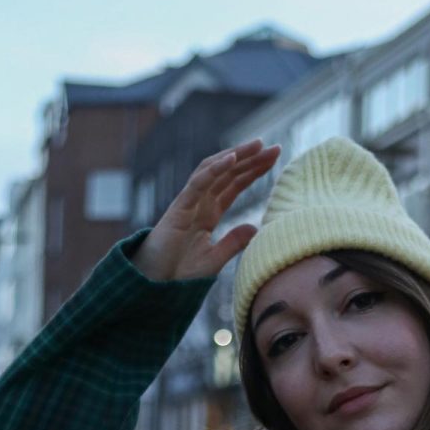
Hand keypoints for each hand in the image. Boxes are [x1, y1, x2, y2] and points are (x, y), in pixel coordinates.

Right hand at [130, 140, 280, 283]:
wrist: (154, 284)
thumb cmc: (179, 273)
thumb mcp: (215, 258)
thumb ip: (234, 242)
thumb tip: (255, 228)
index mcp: (209, 212)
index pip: (235, 184)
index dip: (254, 170)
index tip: (274, 158)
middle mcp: (200, 203)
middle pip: (228, 173)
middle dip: (251, 159)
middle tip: (274, 147)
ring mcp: (189, 203)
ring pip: (214, 170)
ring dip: (236, 155)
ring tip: (257, 145)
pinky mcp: (179, 207)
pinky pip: (198, 183)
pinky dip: (215, 169)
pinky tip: (232, 158)